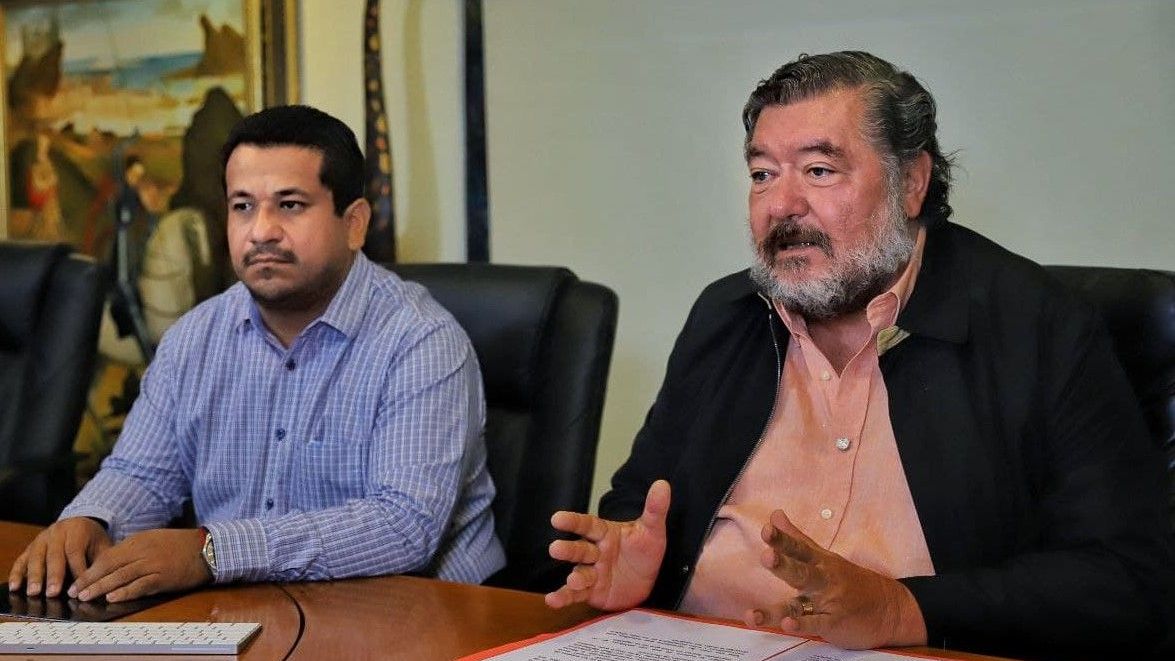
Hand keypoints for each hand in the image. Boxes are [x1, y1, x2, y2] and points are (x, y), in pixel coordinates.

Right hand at [8, 517, 111, 597]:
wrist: (80, 522)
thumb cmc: (92, 539)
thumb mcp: (102, 545)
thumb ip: (100, 563)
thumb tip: (100, 585)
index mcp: (77, 530)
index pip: (75, 551)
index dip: (76, 570)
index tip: (78, 588)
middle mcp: (57, 532)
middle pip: (54, 554)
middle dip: (53, 575)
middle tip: (53, 593)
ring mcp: (41, 539)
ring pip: (36, 557)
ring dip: (34, 576)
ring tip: (34, 592)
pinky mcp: (30, 547)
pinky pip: (22, 560)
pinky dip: (17, 573)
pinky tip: (15, 586)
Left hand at [68, 528, 211, 602]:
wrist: (206, 547)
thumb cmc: (179, 545)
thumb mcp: (153, 540)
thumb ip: (134, 550)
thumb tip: (112, 563)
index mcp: (138, 541)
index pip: (107, 556)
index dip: (90, 570)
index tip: (77, 581)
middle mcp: (143, 551)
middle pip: (110, 566)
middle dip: (90, 580)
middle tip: (74, 592)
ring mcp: (153, 564)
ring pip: (121, 576)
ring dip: (101, 587)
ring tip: (86, 596)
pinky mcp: (163, 577)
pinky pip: (140, 585)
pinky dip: (125, 592)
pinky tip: (113, 597)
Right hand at [545, 480, 669, 610]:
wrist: (651, 580)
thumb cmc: (645, 550)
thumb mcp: (652, 530)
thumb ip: (654, 509)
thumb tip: (662, 484)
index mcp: (605, 534)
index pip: (588, 525)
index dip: (573, 522)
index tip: (557, 518)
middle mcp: (595, 552)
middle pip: (580, 550)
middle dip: (568, 550)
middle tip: (555, 549)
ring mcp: (592, 573)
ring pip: (578, 574)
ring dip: (573, 578)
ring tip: (573, 581)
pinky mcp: (591, 592)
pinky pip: (575, 594)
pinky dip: (563, 598)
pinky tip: (552, 600)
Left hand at [745, 509, 926, 649]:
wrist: (890, 609)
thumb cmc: (852, 581)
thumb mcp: (825, 557)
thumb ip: (797, 538)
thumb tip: (774, 515)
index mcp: (820, 562)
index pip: (799, 548)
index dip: (782, 540)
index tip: (767, 530)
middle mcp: (823, 581)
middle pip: (801, 572)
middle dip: (784, 565)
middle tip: (767, 556)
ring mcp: (829, 604)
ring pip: (799, 605)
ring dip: (776, 610)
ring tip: (753, 613)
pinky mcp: (833, 624)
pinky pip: (815, 625)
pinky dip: (801, 625)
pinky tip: (786, 625)